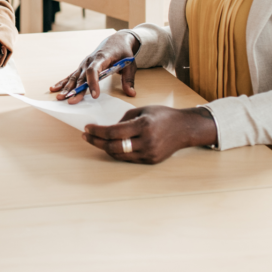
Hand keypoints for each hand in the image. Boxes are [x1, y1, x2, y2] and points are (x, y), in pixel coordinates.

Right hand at [50, 31, 138, 102]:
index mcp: (102, 57)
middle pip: (82, 77)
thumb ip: (128, 79)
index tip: (94, 95)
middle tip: (71, 101)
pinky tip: (55, 88)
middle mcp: (90, 60)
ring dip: (67, 87)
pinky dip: (63, 82)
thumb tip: (131, 93)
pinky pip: (72, 75)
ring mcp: (84, 63)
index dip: (93, 82)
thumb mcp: (130, 64)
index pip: (94, 70)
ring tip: (60, 97)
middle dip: (76, 90)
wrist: (116, 40)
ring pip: (74, 77)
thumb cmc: (123, 52)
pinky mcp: (82, 67)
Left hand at [82, 105, 217, 163]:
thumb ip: (124, 119)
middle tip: (86, 136)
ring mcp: (149, 153)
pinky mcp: (151, 161)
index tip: (87, 128)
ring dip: (105, 148)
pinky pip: (129, 158)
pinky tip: (111, 146)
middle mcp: (146, 142)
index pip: (113, 132)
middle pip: (114, 146)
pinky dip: (118, 152)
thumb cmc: (164, 115)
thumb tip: (108, 128)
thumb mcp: (143, 110)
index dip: (97, 131)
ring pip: (119, 155)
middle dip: (97, 142)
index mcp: (143, 126)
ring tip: (96, 140)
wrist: (185, 129)